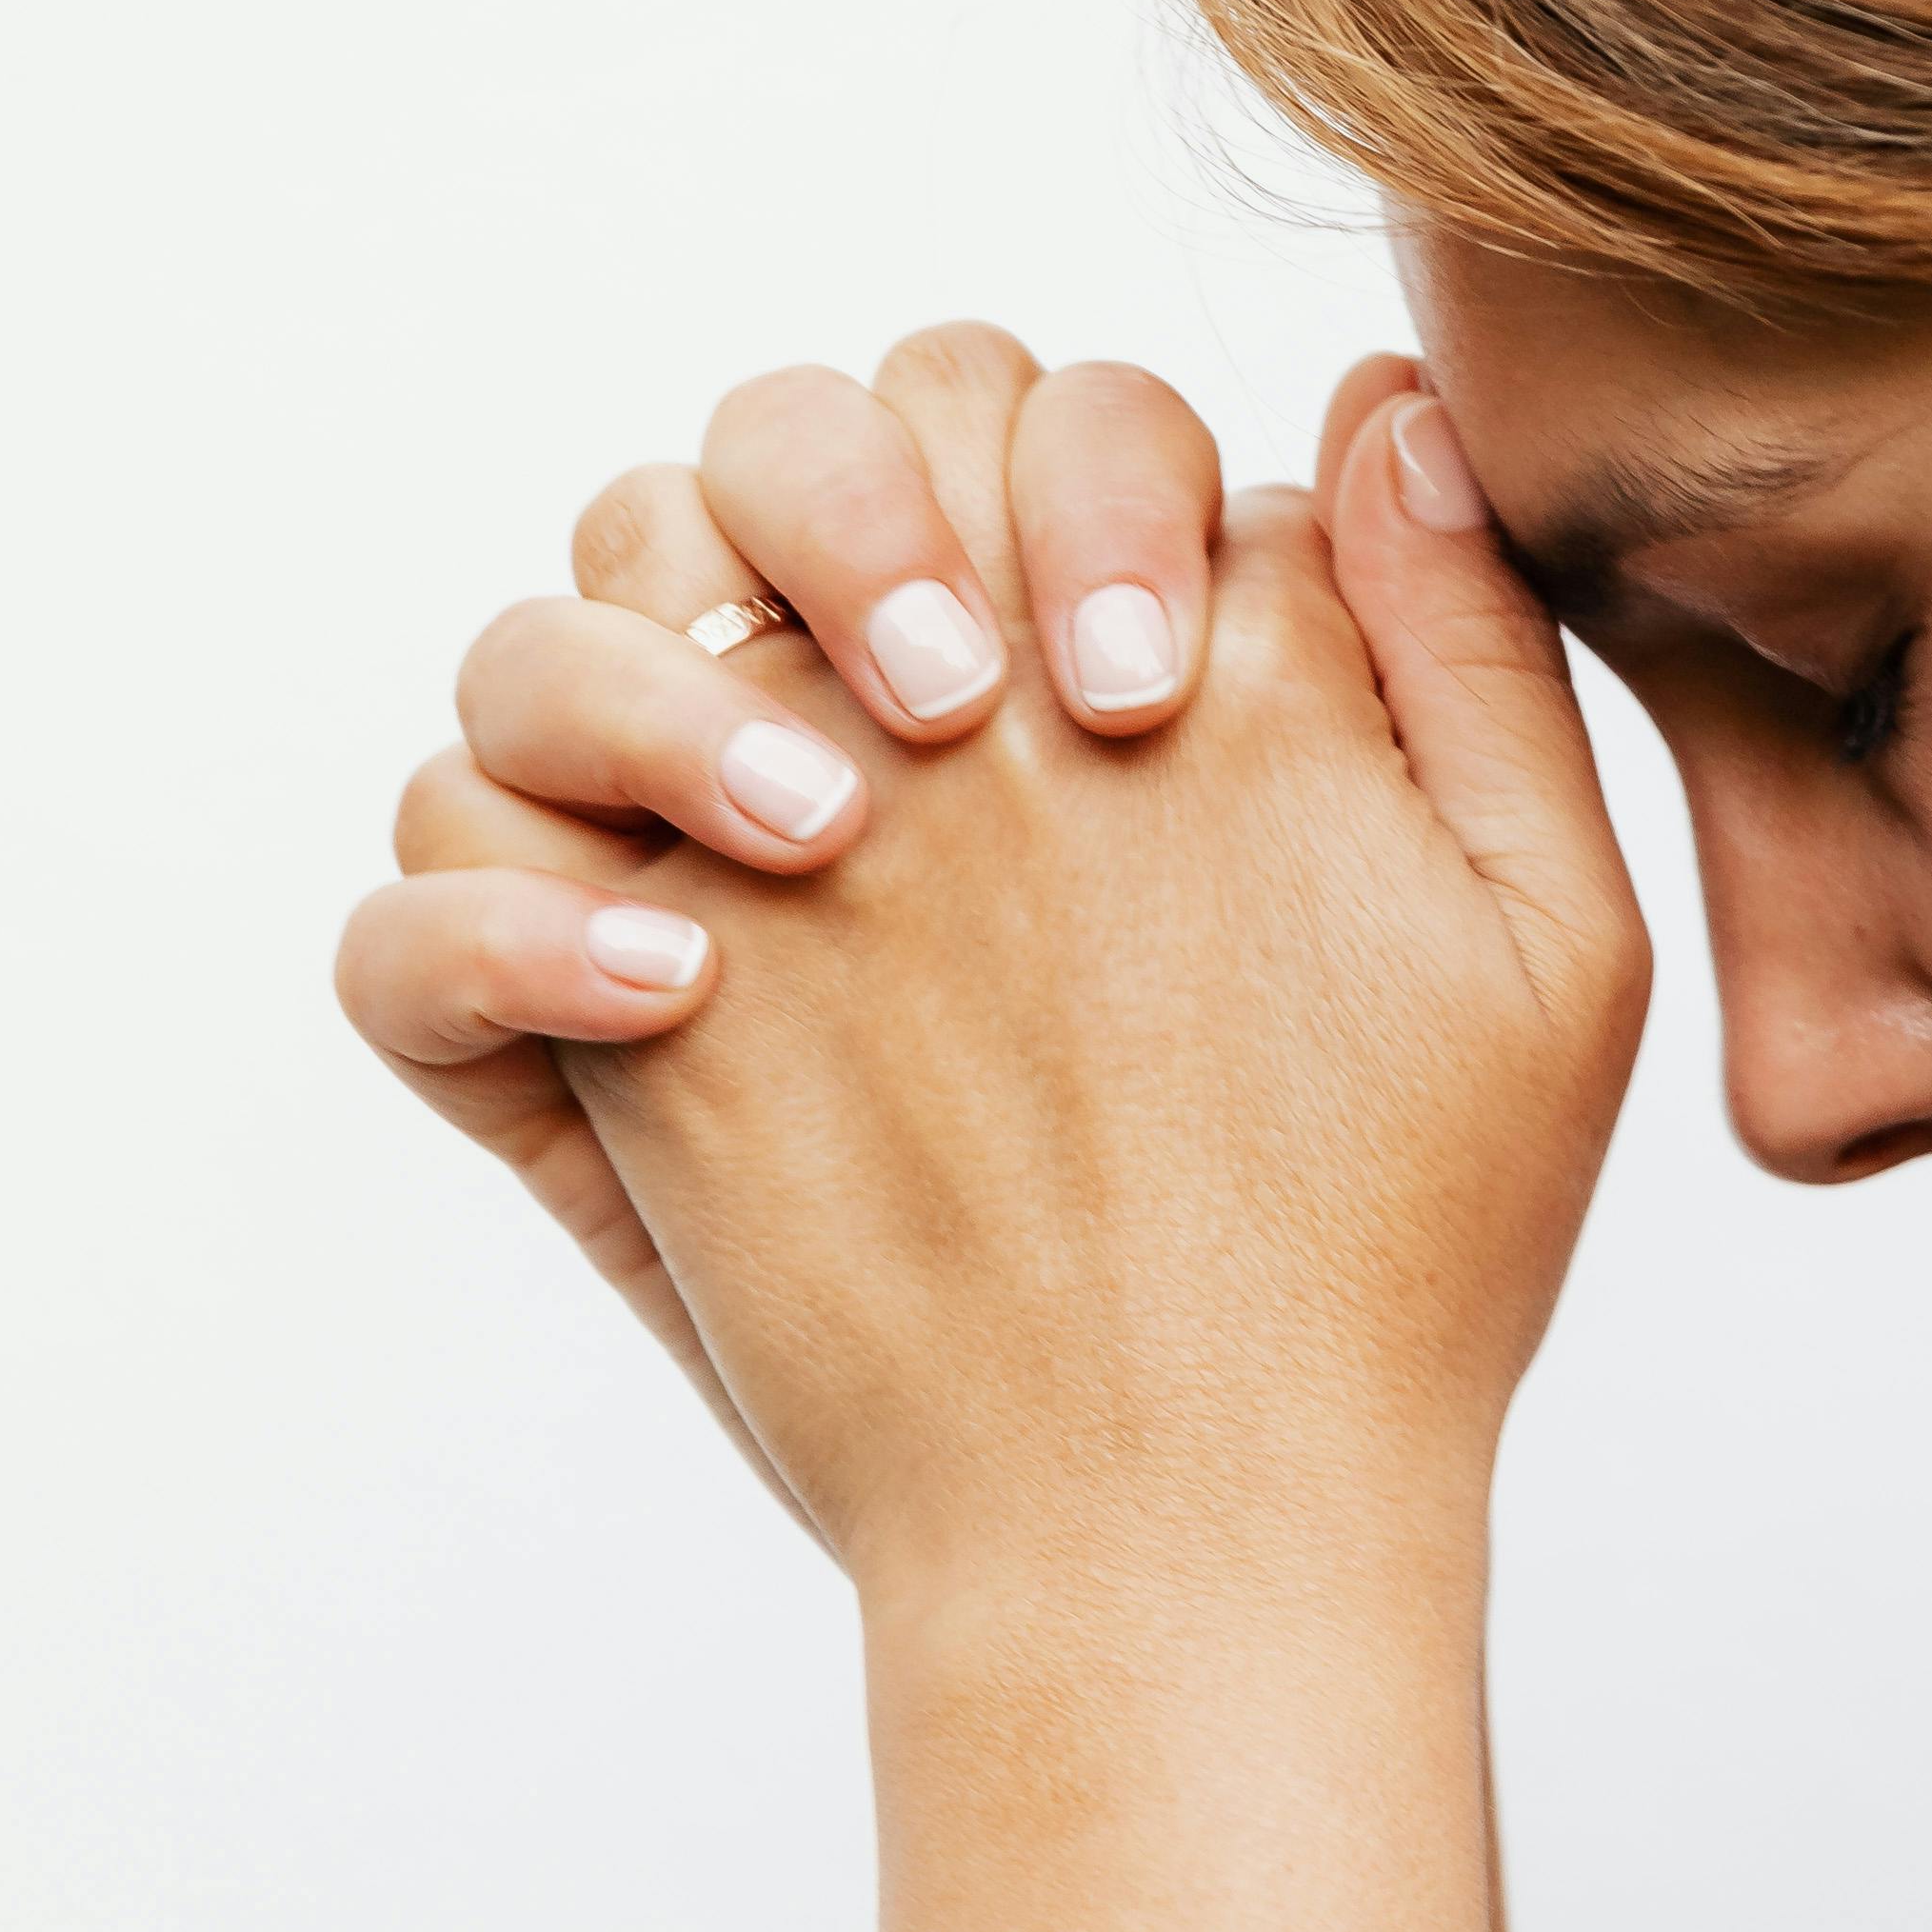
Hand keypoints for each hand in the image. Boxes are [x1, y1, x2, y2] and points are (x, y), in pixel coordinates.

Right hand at [337, 329, 1411, 1467]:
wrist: (1217, 1533)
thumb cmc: (1392, 1248)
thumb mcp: (1519, 947)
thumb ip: (1469, 652)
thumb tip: (1382, 397)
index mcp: (1064, 669)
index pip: (1011, 415)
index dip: (1073, 481)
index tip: (1154, 687)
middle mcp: (858, 736)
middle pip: (749, 455)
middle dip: (836, 514)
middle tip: (957, 708)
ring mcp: (690, 886)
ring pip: (543, 642)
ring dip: (651, 688)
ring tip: (824, 851)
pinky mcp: (568, 1062)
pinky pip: (412, 918)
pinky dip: (488, 926)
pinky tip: (670, 994)